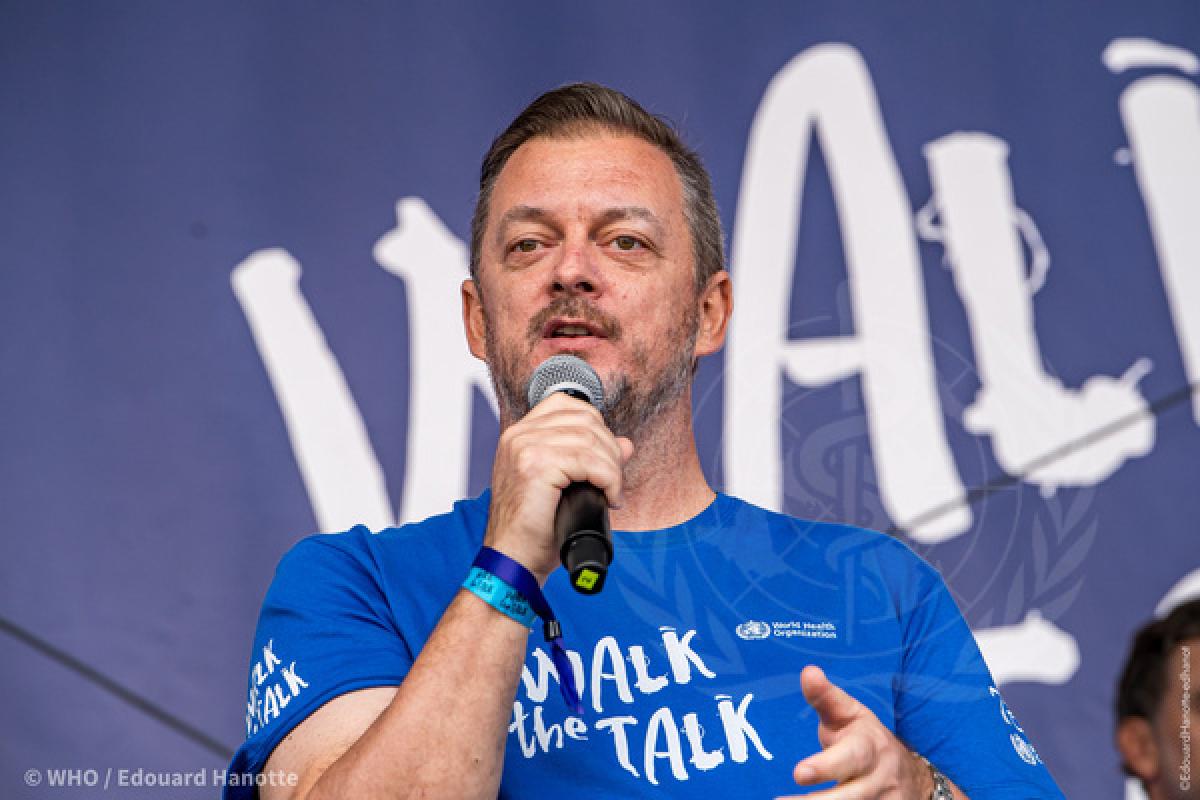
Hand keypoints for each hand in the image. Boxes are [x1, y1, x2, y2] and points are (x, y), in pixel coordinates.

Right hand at [484, 392, 633, 583]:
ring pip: (591, 439)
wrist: (513, 559)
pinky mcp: (535, 466)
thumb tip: (625, 444)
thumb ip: (591, 459)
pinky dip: (609, 479)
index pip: (566, 404)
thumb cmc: (534, 529)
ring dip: (612, 468)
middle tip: (613, 481)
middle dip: (610, 449)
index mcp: (520, 434)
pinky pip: (589, 461)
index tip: (603, 457)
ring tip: (612, 492)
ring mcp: (525, 447)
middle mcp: (519, 435)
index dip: (596, 426)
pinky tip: (609, 498)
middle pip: (585, 419)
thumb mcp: (564, 486)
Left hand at [779, 665, 934, 798]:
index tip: (798, 773)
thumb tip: (808, 671)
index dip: (825, 767)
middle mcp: (878, 779)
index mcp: (869, 748)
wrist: (912, 775)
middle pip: (849, 796)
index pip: (849, 758)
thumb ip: (826, 697)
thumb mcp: (850, 714)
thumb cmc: (865, 738)